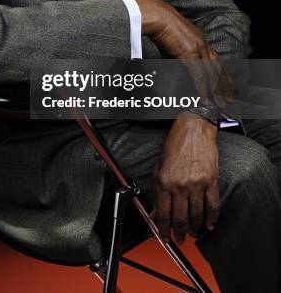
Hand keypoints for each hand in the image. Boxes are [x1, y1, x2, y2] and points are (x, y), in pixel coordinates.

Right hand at [133, 0, 233, 107]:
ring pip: (211, 74)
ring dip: (216, 90)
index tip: (229, 82)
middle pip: (218, 68)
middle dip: (225, 84)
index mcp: (200, 39)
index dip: (223, 72)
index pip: (216, 58)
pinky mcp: (190, 53)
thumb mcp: (174, 40)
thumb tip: (177, 63)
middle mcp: (202, 43)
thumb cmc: (160, 25)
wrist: (157, 16)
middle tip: (230, 98)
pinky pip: (198, 75)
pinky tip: (204, 98)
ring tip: (221, 103)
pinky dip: (202, 88)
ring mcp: (197, 48)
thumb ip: (179, 53)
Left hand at [150, 115, 219, 243]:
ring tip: (192, 233)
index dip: (163, 229)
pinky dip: (212, 219)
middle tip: (179, 239)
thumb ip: (157, 191)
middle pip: (180, 218)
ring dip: (195, 228)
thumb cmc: (175, 144)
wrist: (193, 129)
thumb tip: (154, 212)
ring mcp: (197, 184)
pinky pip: (213, 205)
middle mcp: (180, 184)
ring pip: (197, 215)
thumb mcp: (159, 167)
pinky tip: (209, 225)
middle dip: (179, 233)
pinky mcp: (211, 181)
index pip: (163, 213)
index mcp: (165, 181)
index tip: (164, 237)